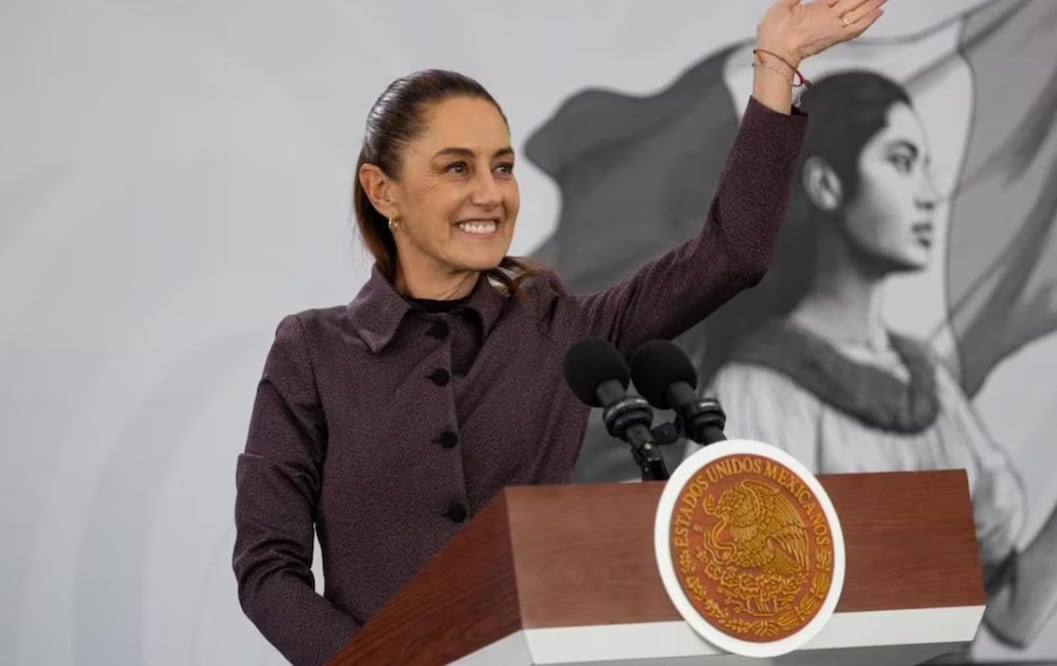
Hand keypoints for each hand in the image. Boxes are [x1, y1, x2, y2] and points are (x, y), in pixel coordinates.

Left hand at [757, 0, 886, 65]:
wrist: (773, 50)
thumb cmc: (773, 33)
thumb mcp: (783, 5)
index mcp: (814, 11)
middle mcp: (825, 19)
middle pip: (852, 3)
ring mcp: (831, 27)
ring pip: (858, 13)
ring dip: (872, 5)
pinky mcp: (834, 36)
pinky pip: (855, 28)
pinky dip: (868, 20)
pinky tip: (879, 12)